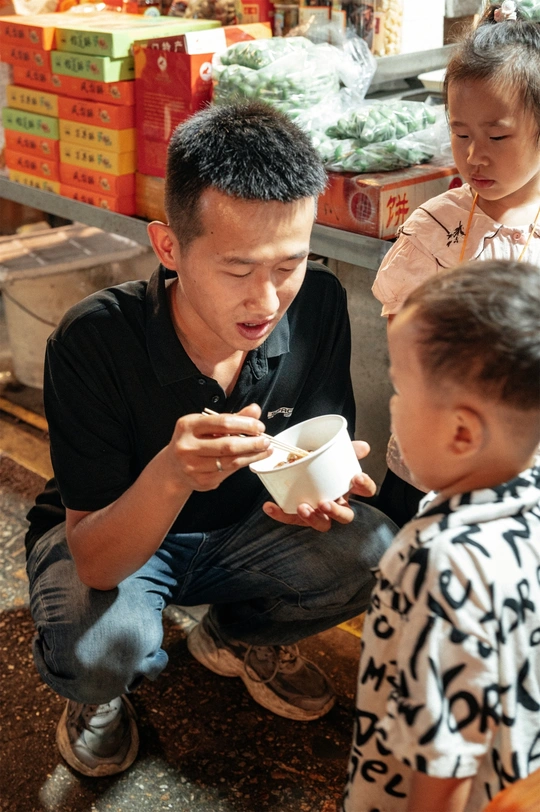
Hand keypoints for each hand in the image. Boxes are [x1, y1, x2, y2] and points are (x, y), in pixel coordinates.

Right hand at [165, 403, 271, 492]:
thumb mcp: (207, 425)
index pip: (222, 423)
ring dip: (252, 455)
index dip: (245, 424)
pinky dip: (243, 464)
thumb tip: (255, 410)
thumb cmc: (194, 441)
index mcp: (188, 426)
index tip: (259, 426)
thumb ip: (232, 418)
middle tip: (266, 440)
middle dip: (252, 443)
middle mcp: (188, 446)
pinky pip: (229, 472)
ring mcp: (193, 466)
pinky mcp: (202, 481)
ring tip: (265, 450)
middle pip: (228, 445)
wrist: (173, 467)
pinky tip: (252, 458)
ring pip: (231, 461)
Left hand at [262, 439, 376, 531]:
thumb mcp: (331, 453)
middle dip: (335, 511)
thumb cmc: (320, 464)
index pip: (366, 491)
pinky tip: (270, 506)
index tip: (357, 477)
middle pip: (345, 515)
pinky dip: (280, 513)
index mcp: (347, 488)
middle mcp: (336, 504)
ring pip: (321, 523)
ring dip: (312, 518)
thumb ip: (346, 450)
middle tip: (324, 503)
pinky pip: (290, 518)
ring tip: (302, 507)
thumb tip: (364, 446)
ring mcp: (318, 512)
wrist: (296, 464)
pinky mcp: (298, 516)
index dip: (365, 486)